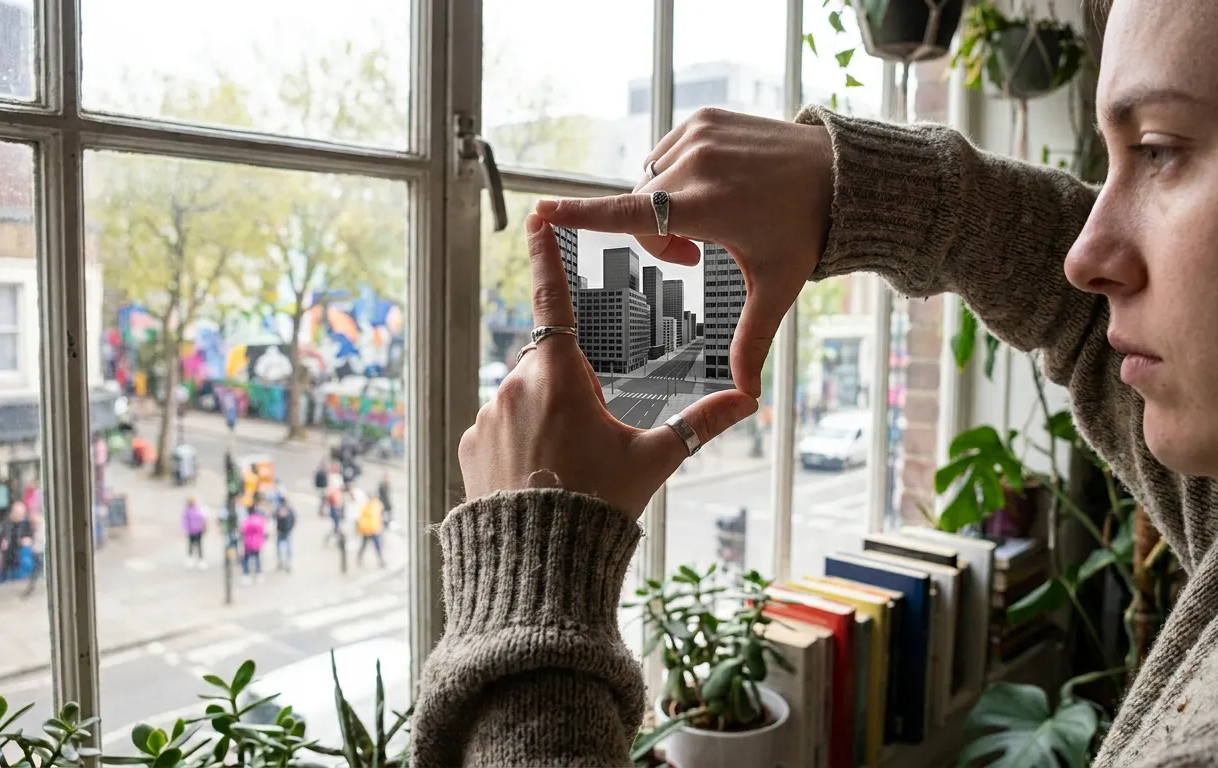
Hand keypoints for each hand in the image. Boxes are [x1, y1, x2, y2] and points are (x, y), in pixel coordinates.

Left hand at [458, 214, 758, 517]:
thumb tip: (748, 401)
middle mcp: (515, 384)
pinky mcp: (470, 443)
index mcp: (559, 376)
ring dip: (544, 416)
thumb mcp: (654, 460)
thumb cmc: (598, 505)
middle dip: (570, 386)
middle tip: (591, 439)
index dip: (546, 255)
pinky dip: (519, 442)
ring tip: (566, 468)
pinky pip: (499, 427)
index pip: (552, 298)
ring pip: (523, 397)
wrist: (537, 564)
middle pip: (549, 364)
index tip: (537, 217)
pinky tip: (538, 478)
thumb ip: (698, 424)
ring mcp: (486, 414)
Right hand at [535, 108, 834, 397]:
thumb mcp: (776, 286)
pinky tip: (715, 187)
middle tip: (698, 255)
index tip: (544, 210)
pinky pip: (668, 152)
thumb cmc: (806, 230)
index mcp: (707, 207)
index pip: (631, 215)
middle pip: (641, 208)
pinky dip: (678, 174)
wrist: (839, 171)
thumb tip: (747, 396)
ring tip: (710, 219)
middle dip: (657, 237)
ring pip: (652, 180)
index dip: (583, 216)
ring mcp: (700, 135)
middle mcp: (697, 164)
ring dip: (666, 205)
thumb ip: (751, 339)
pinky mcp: (704, 117)